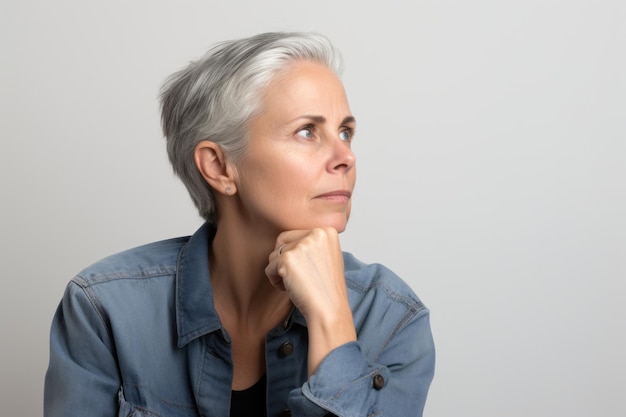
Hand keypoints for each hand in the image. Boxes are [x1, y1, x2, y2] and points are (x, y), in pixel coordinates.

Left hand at [265, 227, 356, 373]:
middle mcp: (315, 234)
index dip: (294, 254)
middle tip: (299, 277)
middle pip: (282, 242)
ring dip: (280, 271)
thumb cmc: (327, 288)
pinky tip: (290, 288)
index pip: (294, 234)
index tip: (307, 270)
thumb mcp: (327, 256)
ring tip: (296, 283)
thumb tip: (285, 240)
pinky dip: (275, 280)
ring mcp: (301, 245)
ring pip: (274, 255)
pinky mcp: (287, 259)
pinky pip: (269, 268)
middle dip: (284, 261)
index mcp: (327, 231)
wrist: (330, 309)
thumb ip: (311, 243)